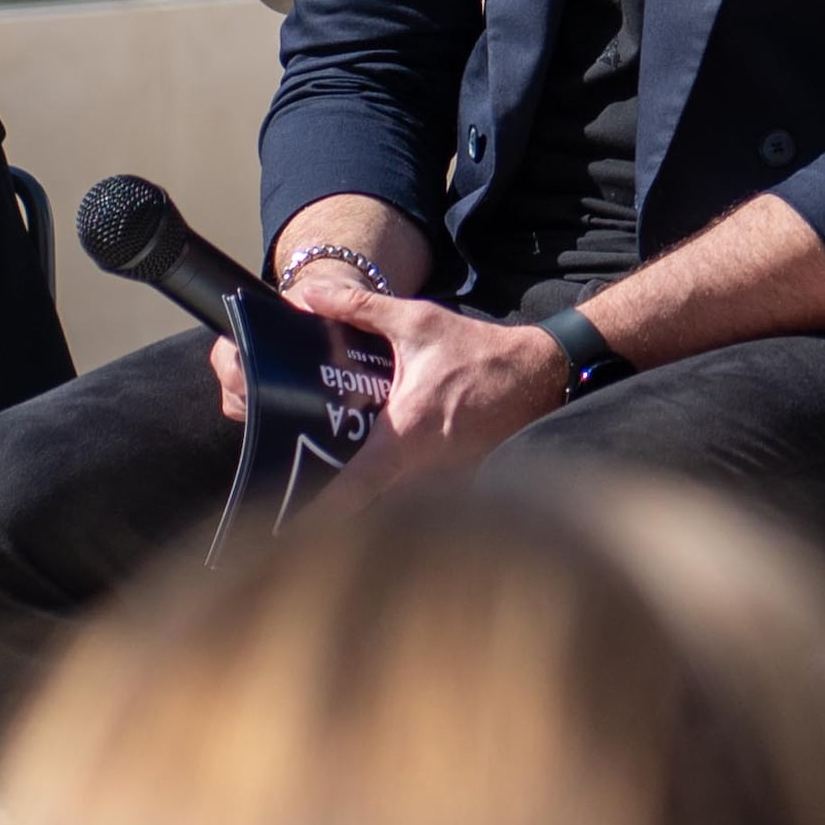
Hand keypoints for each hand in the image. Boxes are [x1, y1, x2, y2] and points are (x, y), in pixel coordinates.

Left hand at [292, 286, 566, 492]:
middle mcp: (422, 469)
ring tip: (331, 489)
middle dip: (334, 508)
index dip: (319, 512)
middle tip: (299, 498)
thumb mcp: (417, 323)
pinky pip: (420, 500)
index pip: (354, 488)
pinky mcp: (457, 484)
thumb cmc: (477, 352)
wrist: (537, 376)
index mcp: (404, 435)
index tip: (287, 528)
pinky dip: (399, 495)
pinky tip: (383, 477)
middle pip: (367, 506)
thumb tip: (310, 296)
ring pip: (393, 507)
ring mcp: (442, 483)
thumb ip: (359, 308)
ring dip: (368, 503)